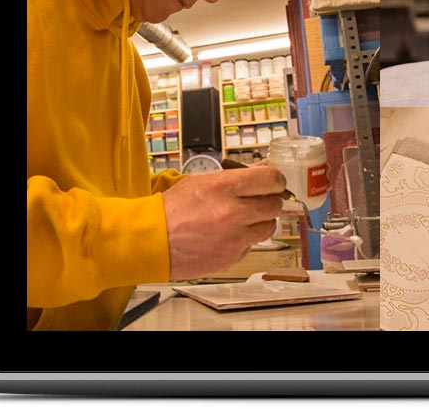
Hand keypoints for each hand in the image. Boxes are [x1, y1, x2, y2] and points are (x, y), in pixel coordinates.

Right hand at [162, 166, 285, 280]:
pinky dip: (246, 239)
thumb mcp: (201, 181)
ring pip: (269, 226)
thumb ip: (234, 177)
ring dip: (261, 220)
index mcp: (224, 187)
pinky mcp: (233, 256)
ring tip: (244, 218)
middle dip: (268, 200)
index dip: (275, 179)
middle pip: (274, 204)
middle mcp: (233, 212)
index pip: (271, 179)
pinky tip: (229, 235)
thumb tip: (261, 171)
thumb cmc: (172, 210)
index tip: (274, 181)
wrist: (152, 241)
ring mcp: (235, 237)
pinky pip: (253, 244)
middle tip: (258, 200)